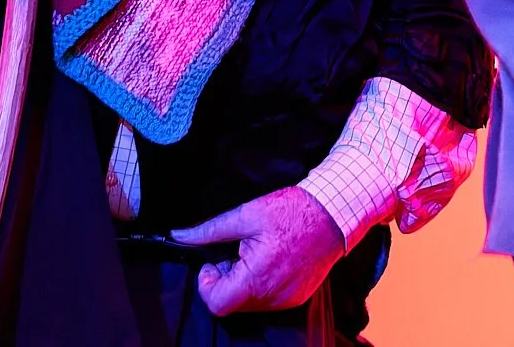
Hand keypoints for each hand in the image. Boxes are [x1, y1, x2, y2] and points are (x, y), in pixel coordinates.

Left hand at [174, 186, 345, 315]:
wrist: (334, 213)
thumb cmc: (291, 210)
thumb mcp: (247, 214)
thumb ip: (211, 230)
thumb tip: (179, 235)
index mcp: (257, 277)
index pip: (216, 303)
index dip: (207, 285)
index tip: (214, 263)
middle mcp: (272, 296)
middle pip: (232, 303)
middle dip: (227, 280)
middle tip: (237, 253)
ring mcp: (287, 300)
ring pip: (250, 303)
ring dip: (244, 283)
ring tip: (257, 254)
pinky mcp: (298, 298)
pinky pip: (269, 300)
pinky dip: (262, 285)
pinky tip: (272, 260)